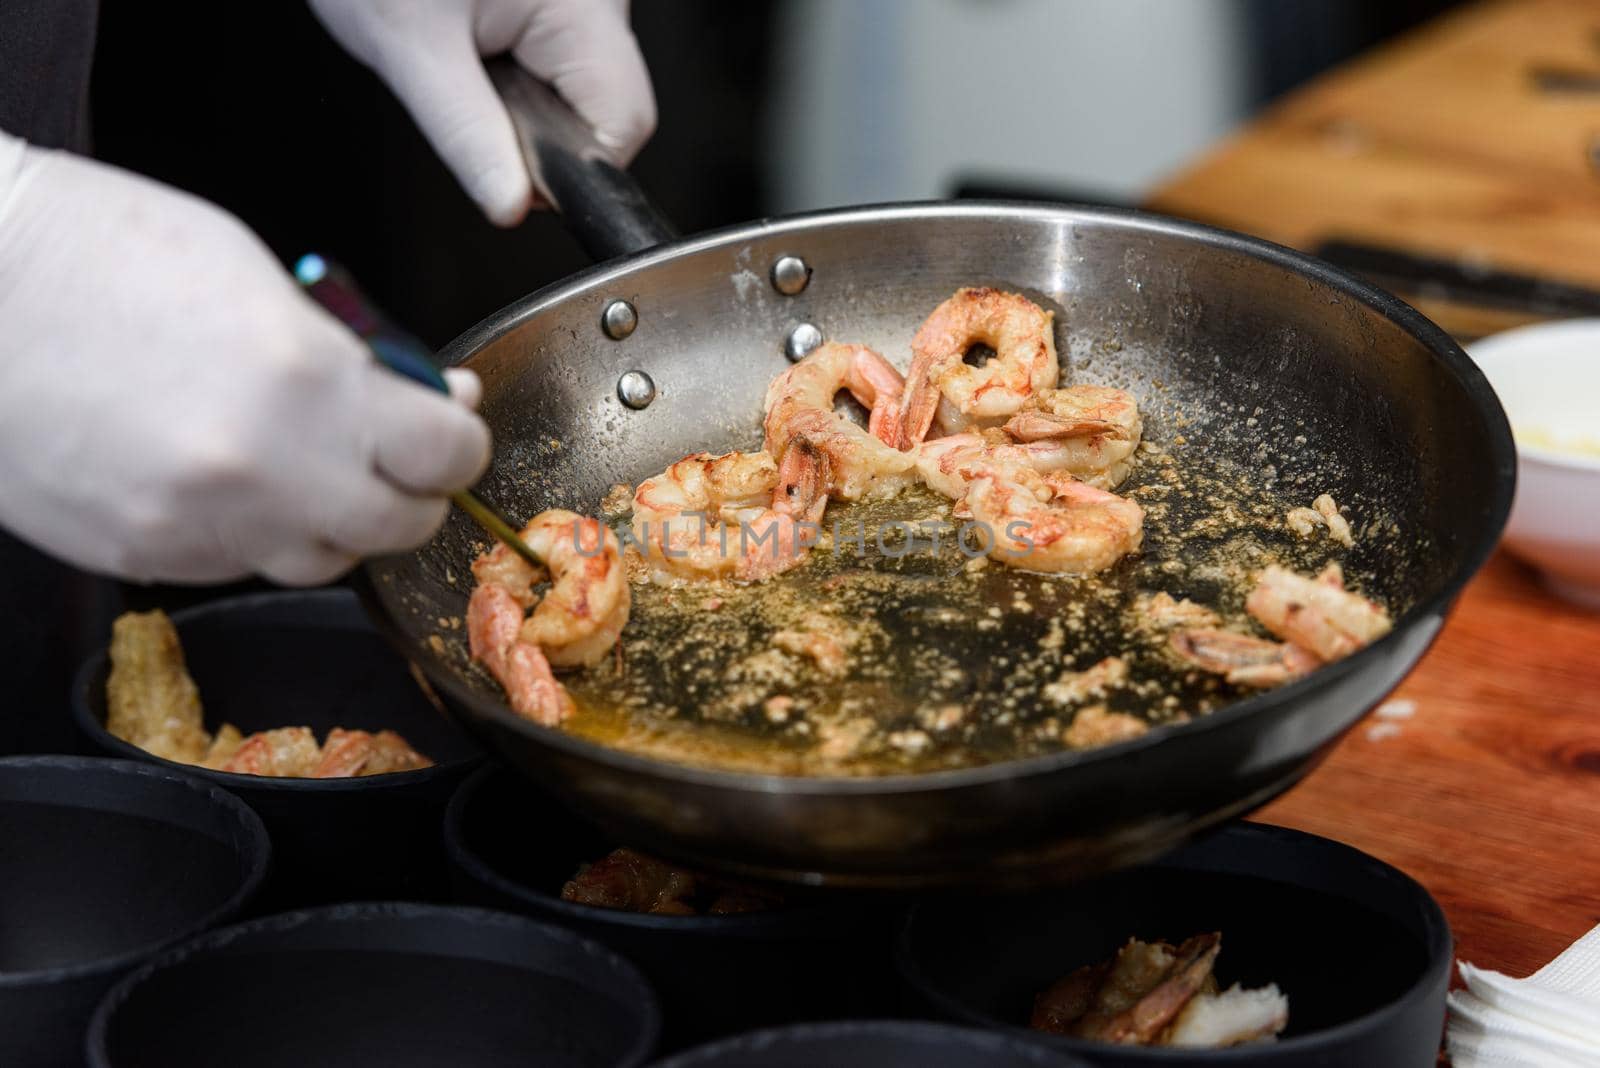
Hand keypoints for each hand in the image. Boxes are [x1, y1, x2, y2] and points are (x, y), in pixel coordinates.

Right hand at [0, 133, 490, 584]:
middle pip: (399, 526)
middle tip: (389, 450)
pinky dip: (256, 530)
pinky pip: (240, 565)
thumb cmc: (98, 252)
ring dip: (336, 520)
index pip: (448, 456)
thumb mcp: (258, 275)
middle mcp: (262, 472)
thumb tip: (433, 395)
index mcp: (306, 384)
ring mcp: (199, 525)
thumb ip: (356, 352)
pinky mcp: (144, 554)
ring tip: (301, 458)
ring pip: (322, 560)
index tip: (447, 426)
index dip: (459, 442)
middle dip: (410, 489)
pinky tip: (225, 475)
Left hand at [310, 0, 656, 225]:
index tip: (514, 176)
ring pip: (581, 87)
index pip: (623, 124)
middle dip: (543, 132)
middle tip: (473, 106)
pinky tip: (475, 48)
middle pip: (607, 108)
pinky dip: (518, 72)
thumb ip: (466, 135)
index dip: (572, 168)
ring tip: (465, 65)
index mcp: (580, 6)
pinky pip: (559, 58)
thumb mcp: (411, 50)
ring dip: (528, 104)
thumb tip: (511, 206)